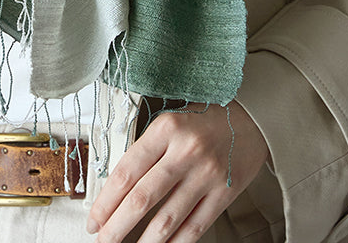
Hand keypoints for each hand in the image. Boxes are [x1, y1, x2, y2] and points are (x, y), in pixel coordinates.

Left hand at [86, 102, 268, 241]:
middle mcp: (185, 151)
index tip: (94, 219)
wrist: (253, 116)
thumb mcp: (171, 122)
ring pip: (167, 218)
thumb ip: (148, 150)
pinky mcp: (224, 193)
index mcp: (166, 129)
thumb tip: (118, 189)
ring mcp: (206, 175)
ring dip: (143, 242)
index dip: (106, 201)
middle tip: (102, 241)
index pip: (127, 171)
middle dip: (117, 226)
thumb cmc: (205, 119)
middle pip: (142, 198)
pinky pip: (195, 226)